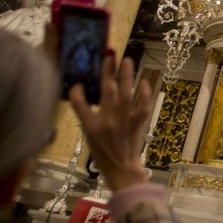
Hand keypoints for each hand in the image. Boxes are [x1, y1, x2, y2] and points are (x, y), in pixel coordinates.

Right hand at [69, 55, 152, 190]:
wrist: (121, 167)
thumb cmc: (103, 151)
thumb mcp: (88, 135)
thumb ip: (86, 115)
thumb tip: (83, 91)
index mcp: (91, 126)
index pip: (80, 104)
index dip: (77, 92)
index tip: (78, 82)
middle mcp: (108, 122)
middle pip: (107, 91)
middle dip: (108, 71)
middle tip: (110, 55)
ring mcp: (125, 122)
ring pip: (126, 93)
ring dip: (127, 75)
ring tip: (127, 60)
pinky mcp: (138, 123)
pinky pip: (143, 104)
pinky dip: (145, 92)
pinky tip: (144, 80)